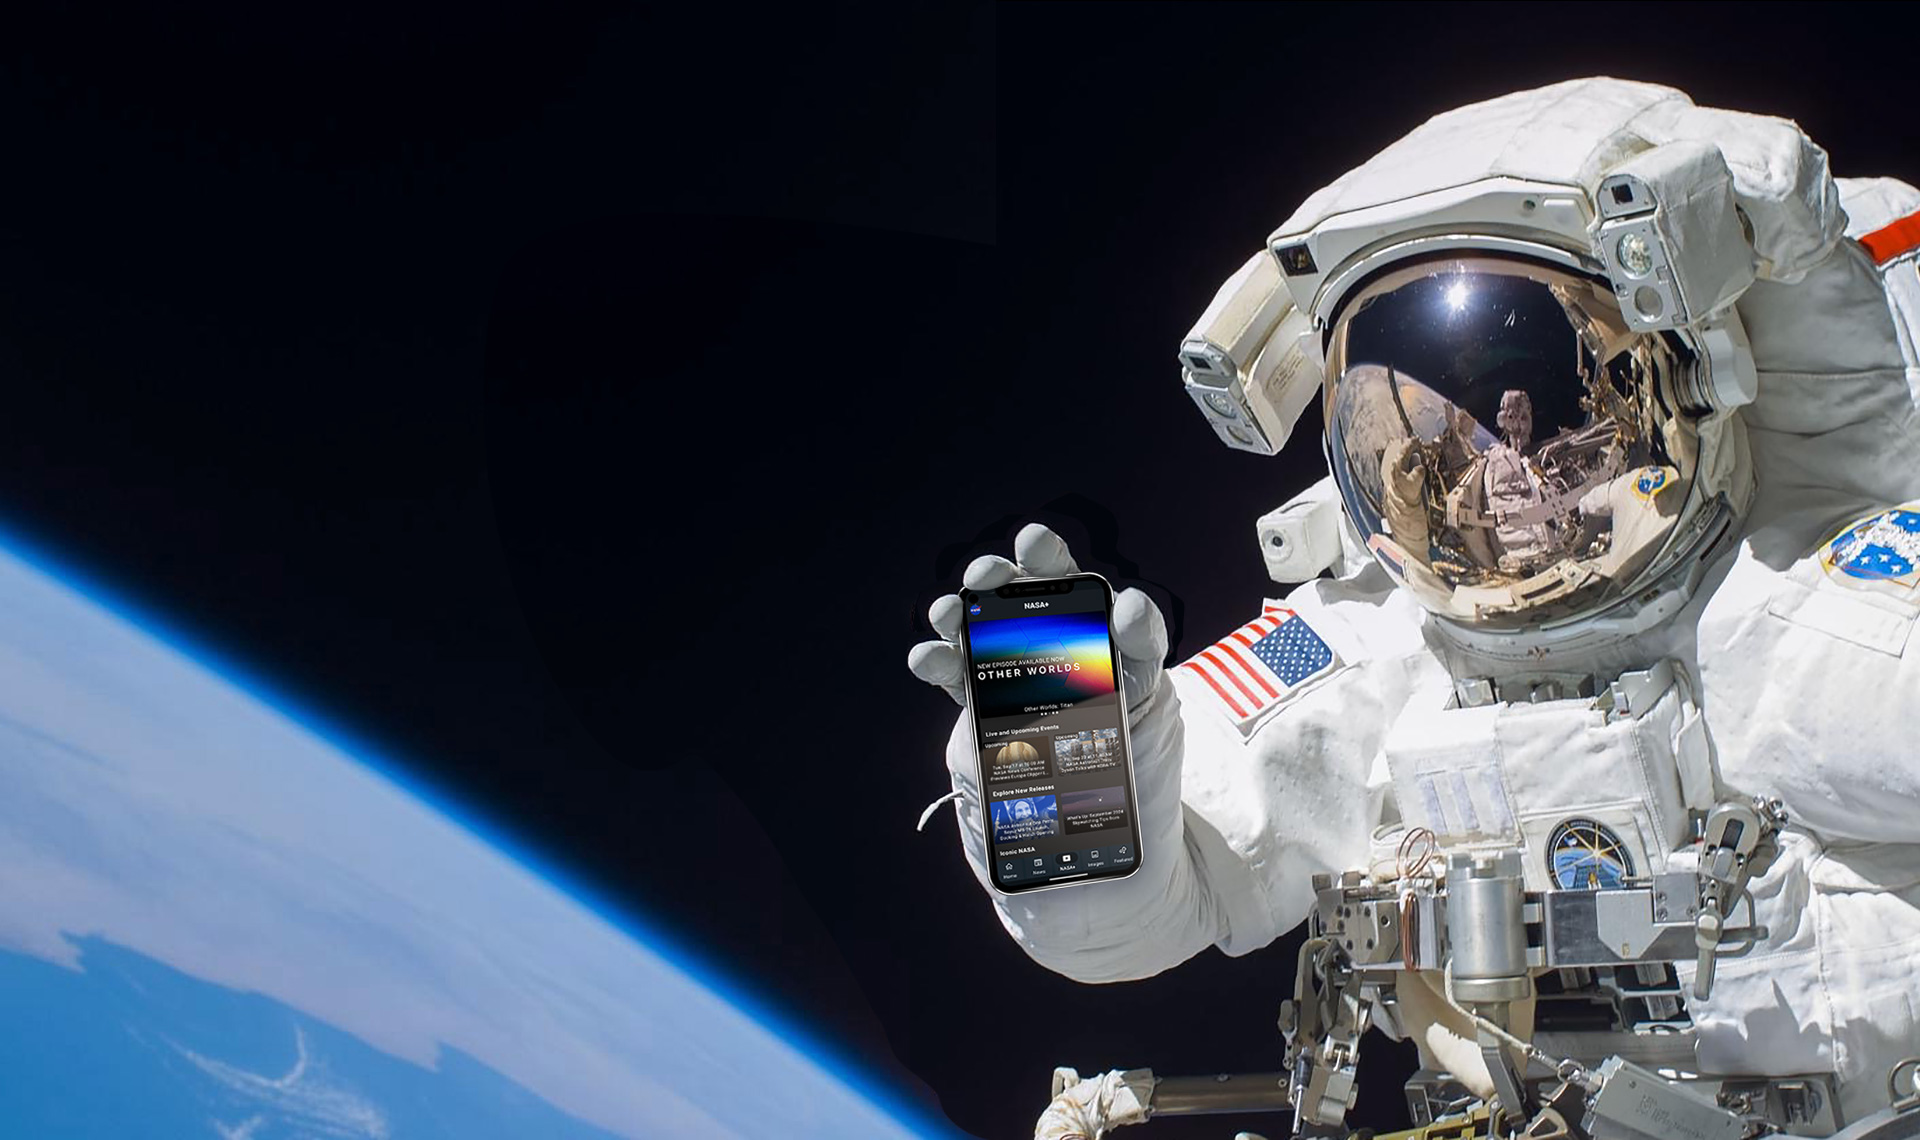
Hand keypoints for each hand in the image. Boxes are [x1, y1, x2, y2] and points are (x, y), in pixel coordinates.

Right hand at [906, 523, 1168, 712]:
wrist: (1093, 794)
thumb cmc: (1126, 728)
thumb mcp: (1146, 682)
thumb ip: (1142, 640)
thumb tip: (1130, 603)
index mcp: (1079, 617)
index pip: (1060, 576)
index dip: (1044, 553)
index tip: (1032, 541)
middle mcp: (1036, 632)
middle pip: (1007, 593)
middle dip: (992, 576)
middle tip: (984, 577)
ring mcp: (1003, 665)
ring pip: (972, 627)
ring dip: (955, 614)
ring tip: (948, 614)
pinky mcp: (978, 702)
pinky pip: (954, 676)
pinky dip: (936, 661)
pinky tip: (929, 657)